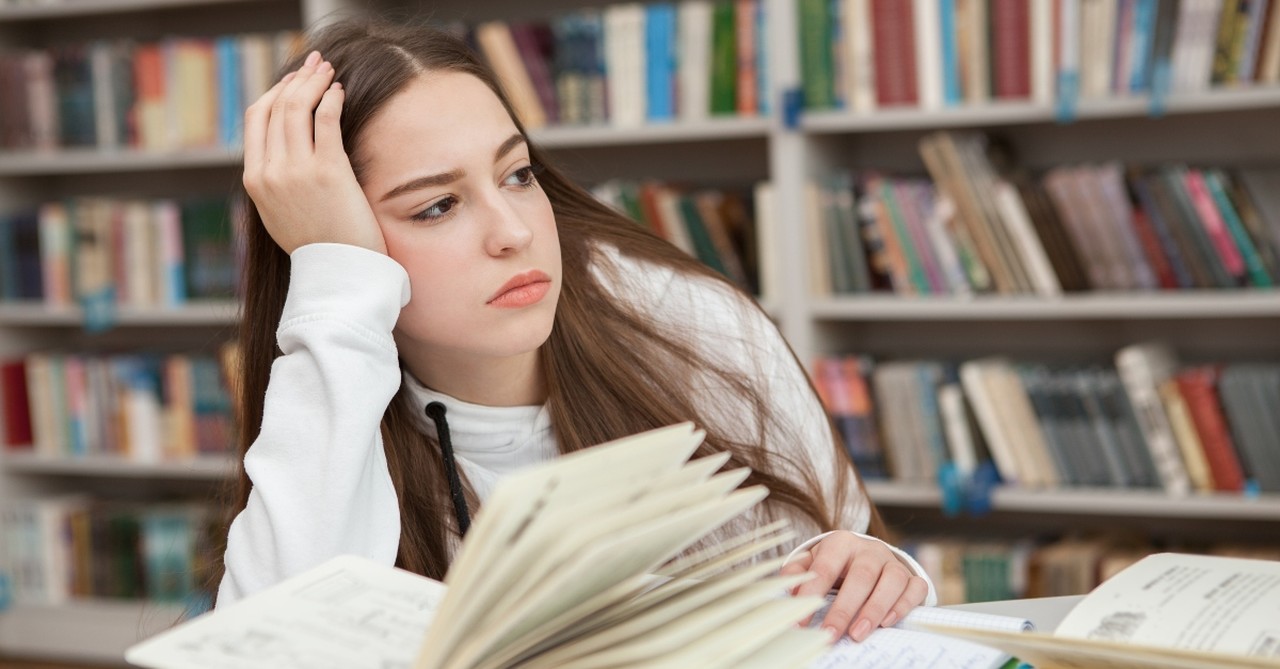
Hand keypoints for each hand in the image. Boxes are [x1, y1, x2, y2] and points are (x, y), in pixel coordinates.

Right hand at [242, 50, 385, 255]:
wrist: (340, 273)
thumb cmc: (320, 245)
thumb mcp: (281, 214)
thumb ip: (274, 183)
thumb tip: (279, 155)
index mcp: (254, 181)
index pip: (255, 119)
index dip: (274, 93)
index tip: (292, 81)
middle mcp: (270, 173)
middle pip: (275, 107)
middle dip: (296, 79)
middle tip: (315, 65)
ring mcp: (297, 171)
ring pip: (298, 108)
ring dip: (315, 82)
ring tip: (330, 71)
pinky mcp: (328, 171)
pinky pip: (326, 120)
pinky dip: (332, 99)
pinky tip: (340, 92)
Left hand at [780, 531, 928, 642]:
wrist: (867, 555)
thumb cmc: (837, 563)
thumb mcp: (814, 561)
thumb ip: (798, 573)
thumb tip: (788, 591)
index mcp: (841, 543)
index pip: (825, 567)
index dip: (812, 594)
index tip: (801, 622)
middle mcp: (870, 550)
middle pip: (861, 576)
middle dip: (844, 608)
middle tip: (830, 633)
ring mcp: (893, 562)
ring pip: (891, 580)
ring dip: (874, 609)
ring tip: (858, 633)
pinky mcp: (911, 577)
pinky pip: (914, 588)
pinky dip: (903, 606)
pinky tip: (887, 623)